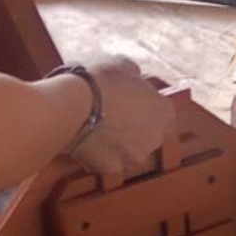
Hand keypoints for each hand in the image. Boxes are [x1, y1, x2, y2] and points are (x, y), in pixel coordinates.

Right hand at [67, 58, 175, 180]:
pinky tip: (88, 141)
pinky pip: (109, 162)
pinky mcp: (113, 169)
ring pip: (130, 153)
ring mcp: (135, 156)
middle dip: (134, 129)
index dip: (147, 109)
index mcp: (164, 111)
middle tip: (113, 117)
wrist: (72, 106)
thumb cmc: (99, 82)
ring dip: (119, 145)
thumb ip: (135, 76)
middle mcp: (156, 138)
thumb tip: (134, 77)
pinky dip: (101, 155)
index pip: (164, 114)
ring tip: (98, 129)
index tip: (132, 105)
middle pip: (148, 135)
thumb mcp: (123, 66)